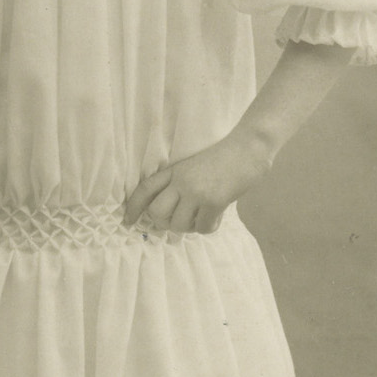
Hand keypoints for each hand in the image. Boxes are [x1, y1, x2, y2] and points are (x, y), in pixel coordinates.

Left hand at [125, 127, 273, 235]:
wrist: (249, 148)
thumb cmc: (224, 159)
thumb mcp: (193, 167)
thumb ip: (179, 185)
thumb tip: (171, 215)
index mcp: (174, 170)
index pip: (145, 189)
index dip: (133, 207)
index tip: (128, 222)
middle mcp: (181, 181)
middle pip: (157, 213)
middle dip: (166, 223)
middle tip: (181, 221)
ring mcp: (196, 191)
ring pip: (179, 224)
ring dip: (191, 227)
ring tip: (203, 217)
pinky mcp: (214, 201)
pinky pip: (202, 228)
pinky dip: (209, 227)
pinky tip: (217, 217)